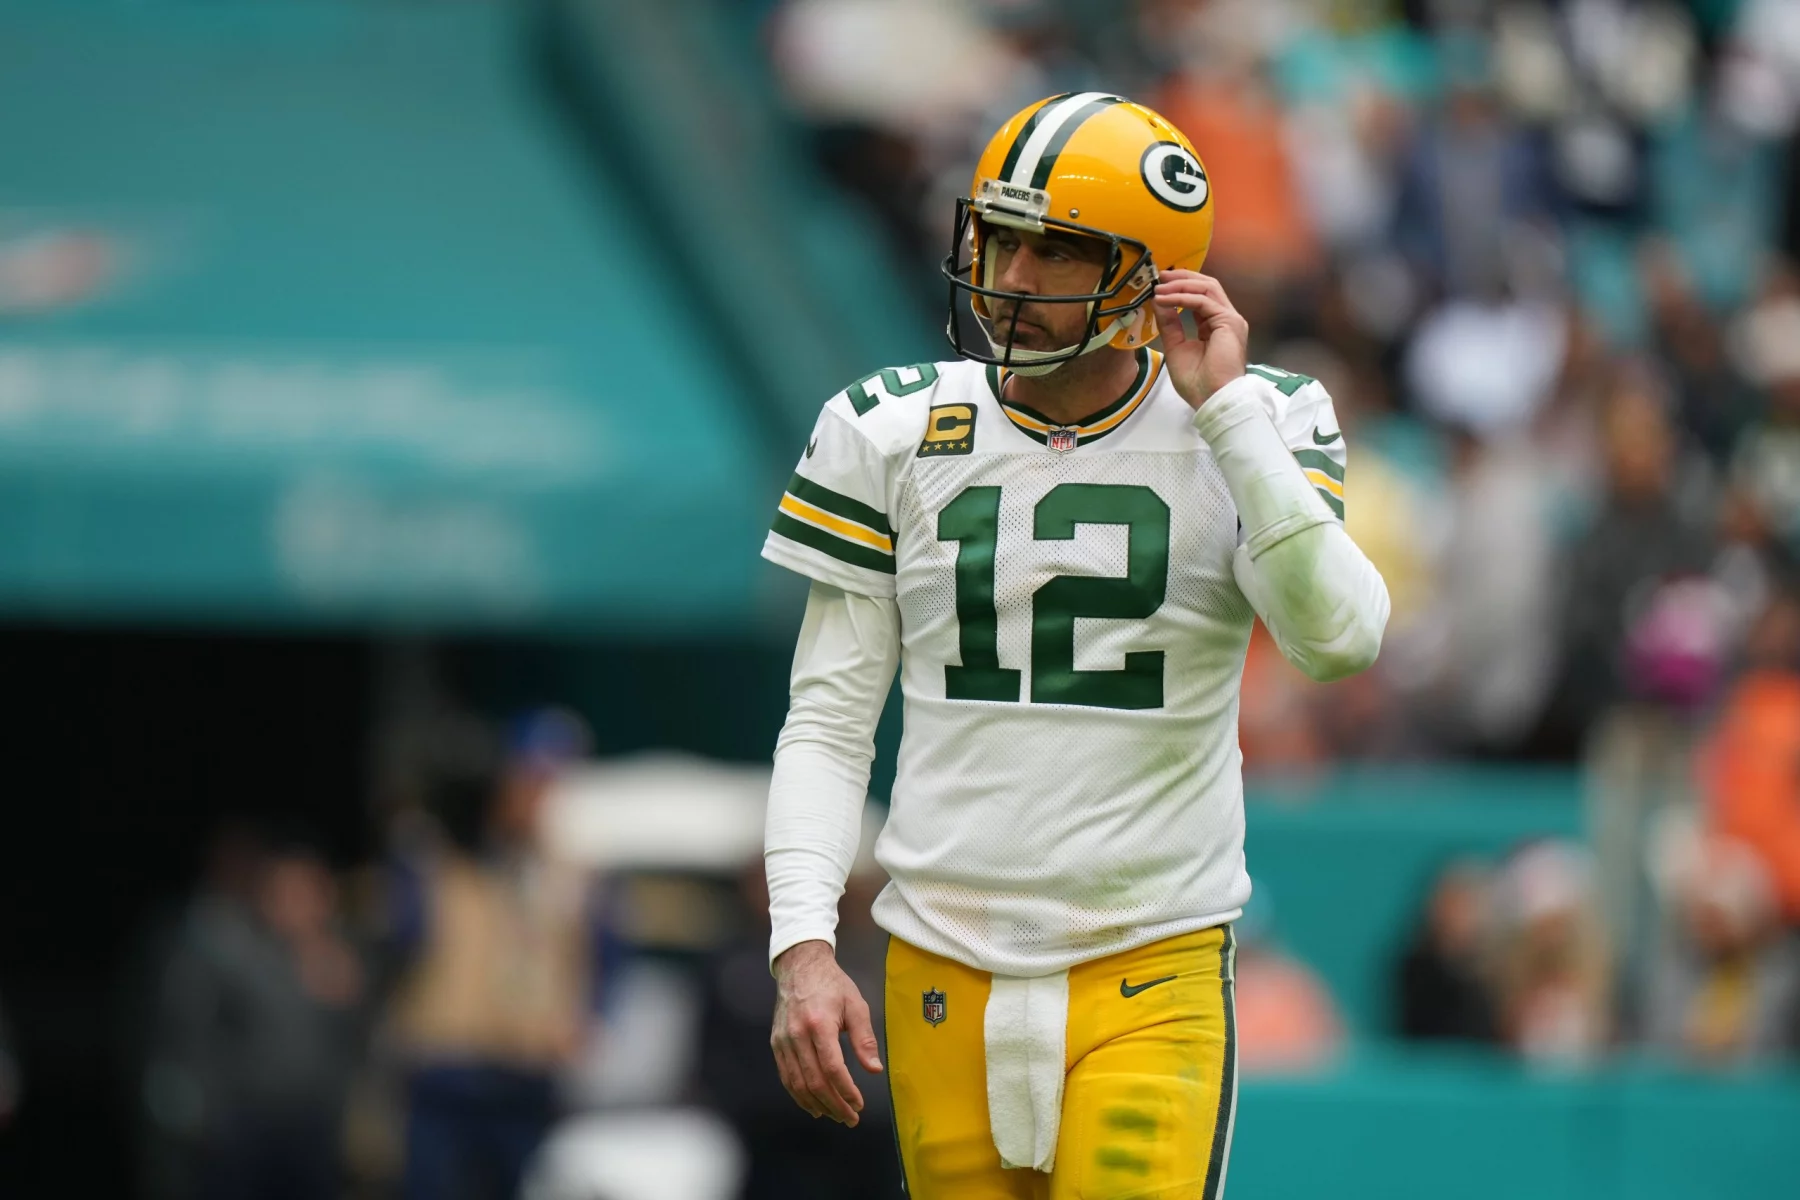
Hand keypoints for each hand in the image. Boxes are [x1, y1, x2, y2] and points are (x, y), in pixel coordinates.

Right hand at [770, 940, 882, 1125]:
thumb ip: (864, 1038)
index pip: (832, 1068)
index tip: (859, 1104)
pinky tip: (814, 1105)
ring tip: (835, 1115)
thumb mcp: (856, 1005)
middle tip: (850, 1118)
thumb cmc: (832, 985)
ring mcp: (783, 1041)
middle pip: (814, 1081)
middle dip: (834, 1105)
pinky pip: (786, 1077)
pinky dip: (799, 1095)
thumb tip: (874, 1069)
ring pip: (797, 1084)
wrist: (800, 966)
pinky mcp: (776, 1044)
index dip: (846, 1090)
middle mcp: (797, 1035)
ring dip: (817, 1105)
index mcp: (819, 1024)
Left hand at [1153, 270, 1248, 408]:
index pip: (1201, 297)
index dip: (1181, 287)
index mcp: (1216, 326)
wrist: (1212, 400)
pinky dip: (1182, 298)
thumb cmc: (1198, 383)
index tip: (1159, 286)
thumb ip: (1169, 324)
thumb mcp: (1175, 347)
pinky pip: (1204, 301)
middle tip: (1160, 276)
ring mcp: (1230, 320)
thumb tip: (1159, 301)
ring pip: (1208, 288)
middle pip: (1207, 286)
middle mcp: (1226, 319)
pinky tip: (1166, 299)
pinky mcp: (1229, 322)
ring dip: (1181, 284)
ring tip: (1160, 286)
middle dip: (1182, 278)